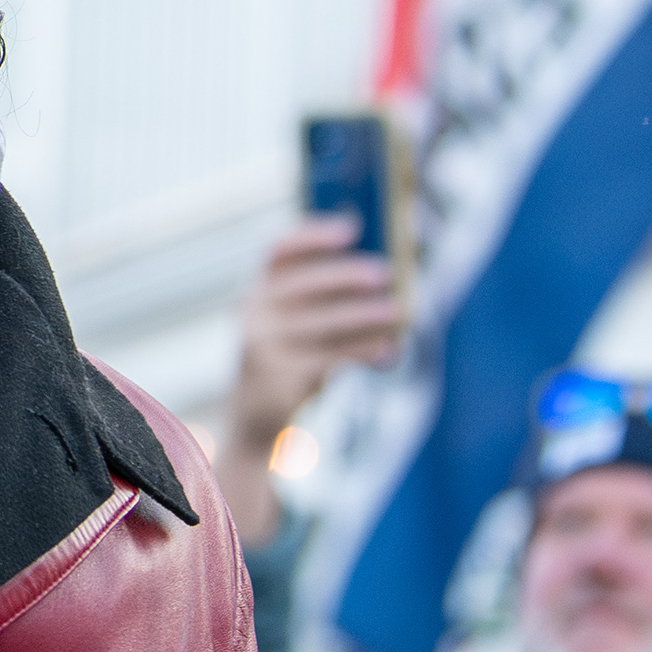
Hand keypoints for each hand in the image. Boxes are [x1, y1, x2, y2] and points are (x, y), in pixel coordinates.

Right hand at [218, 213, 403, 542]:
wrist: (252, 423)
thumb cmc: (286, 363)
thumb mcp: (291, 327)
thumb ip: (320, 302)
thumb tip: (380, 277)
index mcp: (255, 293)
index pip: (278, 253)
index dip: (314, 237)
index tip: (352, 228)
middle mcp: (252, 315)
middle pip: (302, 284)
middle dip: (345, 276)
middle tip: (385, 272)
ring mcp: (262, 348)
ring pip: (321, 323)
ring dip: (363, 315)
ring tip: (398, 310)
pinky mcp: (280, 379)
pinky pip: (330, 359)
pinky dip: (363, 351)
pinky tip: (390, 350)